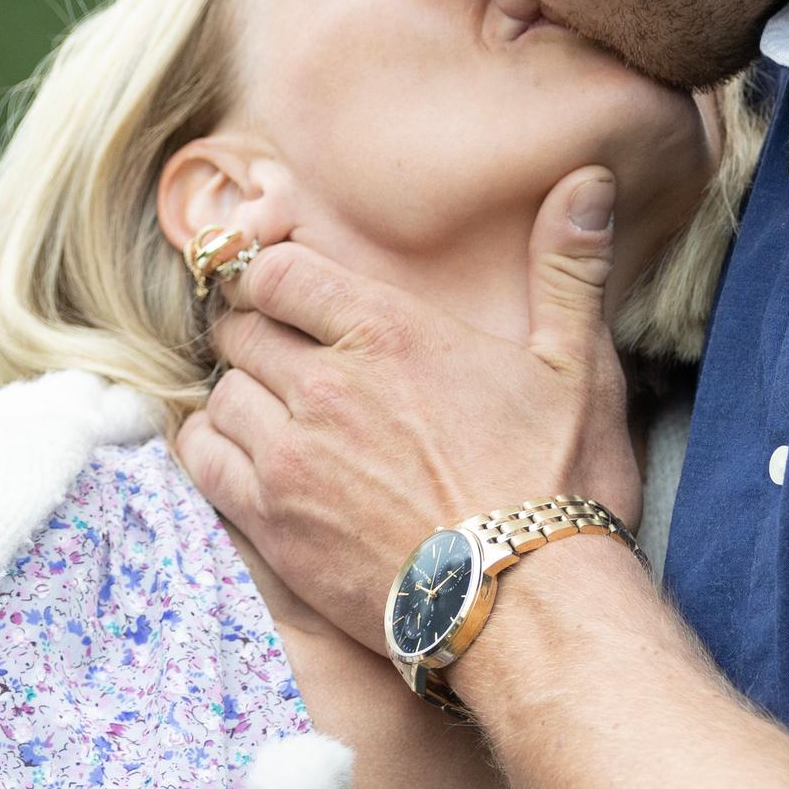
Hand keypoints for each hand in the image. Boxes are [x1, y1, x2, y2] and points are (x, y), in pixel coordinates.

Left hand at [178, 166, 642, 646]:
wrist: (531, 608)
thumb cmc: (560, 488)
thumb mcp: (578, 367)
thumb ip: (567, 267)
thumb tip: (586, 180)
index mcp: (388, 332)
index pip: (278, 272)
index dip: (274, 277)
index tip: (286, 293)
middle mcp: (325, 384)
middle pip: (240, 330)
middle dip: (254, 332)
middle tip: (280, 352)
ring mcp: (290, 456)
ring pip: (219, 394)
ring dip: (237, 395)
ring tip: (270, 411)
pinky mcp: (271, 523)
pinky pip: (202, 460)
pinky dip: (211, 448)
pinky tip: (241, 454)